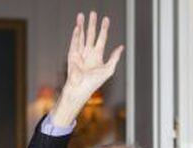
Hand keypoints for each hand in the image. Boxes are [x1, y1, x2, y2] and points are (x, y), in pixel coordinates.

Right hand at [51, 11, 123, 126]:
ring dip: (82, 26)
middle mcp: (89, 54)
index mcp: (98, 57)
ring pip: (82, 37)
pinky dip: (76, 35)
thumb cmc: (94, 83)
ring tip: (82, 15)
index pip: (102, 39)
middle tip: (93, 13)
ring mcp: (80, 54)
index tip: (106, 19)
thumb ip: (115, 58)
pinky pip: (74, 42)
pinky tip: (78, 27)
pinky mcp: (72, 56)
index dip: (104, 29)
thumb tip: (121, 47)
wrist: (80, 88)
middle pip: (91, 35)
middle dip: (92, 24)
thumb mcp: (108, 70)